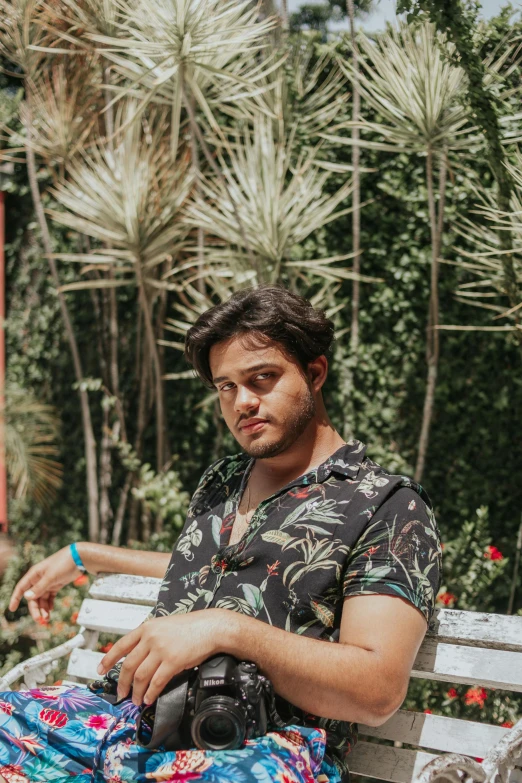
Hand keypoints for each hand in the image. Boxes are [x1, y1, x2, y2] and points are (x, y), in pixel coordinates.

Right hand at [9, 546, 84, 620]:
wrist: (79, 558)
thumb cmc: (63, 563)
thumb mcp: (51, 577)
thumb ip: (39, 587)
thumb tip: (26, 597)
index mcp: (34, 574)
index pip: (21, 588)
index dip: (15, 598)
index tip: (12, 609)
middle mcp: (39, 579)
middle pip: (32, 597)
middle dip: (35, 609)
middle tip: (39, 619)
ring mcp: (48, 582)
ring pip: (41, 598)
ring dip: (43, 608)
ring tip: (47, 618)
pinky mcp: (56, 584)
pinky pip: (49, 596)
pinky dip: (49, 604)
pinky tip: (51, 610)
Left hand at [96, 609, 225, 706]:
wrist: (210, 627)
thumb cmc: (190, 627)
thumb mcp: (164, 625)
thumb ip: (150, 637)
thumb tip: (138, 656)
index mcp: (147, 627)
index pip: (121, 645)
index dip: (109, 659)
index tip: (100, 670)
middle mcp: (151, 637)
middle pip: (129, 665)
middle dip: (123, 683)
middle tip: (121, 694)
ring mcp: (161, 649)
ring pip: (141, 676)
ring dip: (137, 692)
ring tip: (137, 700)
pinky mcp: (173, 661)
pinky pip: (157, 682)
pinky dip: (151, 693)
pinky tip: (150, 698)